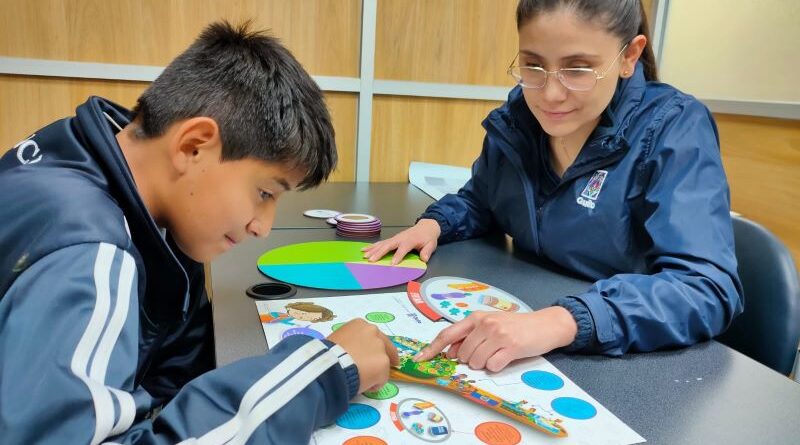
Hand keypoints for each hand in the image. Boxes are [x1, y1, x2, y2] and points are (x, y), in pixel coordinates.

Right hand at [327, 318, 399, 392]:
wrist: (329, 366)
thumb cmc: (327, 354)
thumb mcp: (335, 340)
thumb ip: (348, 343)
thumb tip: (348, 353)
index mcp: (360, 325)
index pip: (371, 335)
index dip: (372, 346)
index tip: (372, 354)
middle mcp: (373, 332)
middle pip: (383, 346)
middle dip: (380, 356)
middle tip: (374, 368)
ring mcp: (380, 348)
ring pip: (382, 363)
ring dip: (375, 371)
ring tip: (362, 380)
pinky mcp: (383, 365)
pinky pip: (382, 378)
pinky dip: (375, 384)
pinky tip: (363, 386)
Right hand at [362, 218, 440, 264]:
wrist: (426, 226)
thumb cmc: (428, 237)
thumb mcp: (431, 244)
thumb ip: (427, 251)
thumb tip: (424, 258)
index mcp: (410, 240)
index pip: (403, 248)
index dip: (398, 256)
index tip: (392, 264)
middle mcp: (400, 238)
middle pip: (388, 245)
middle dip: (379, 253)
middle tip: (371, 260)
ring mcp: (395, 238)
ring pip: (382, 244)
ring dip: (373, 249)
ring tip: (364, 255)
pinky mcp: (392, 239)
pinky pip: (381, 242)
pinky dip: (372, 246)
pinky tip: (365, 249)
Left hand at [413, 307, 577, 371]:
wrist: (545, 325)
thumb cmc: (515, 326)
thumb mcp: (489, 326)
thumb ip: (469, 336)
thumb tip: (450, 353)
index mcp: (476, 317)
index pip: (447, 334)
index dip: (432, 349)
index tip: (420, 360)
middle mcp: (485, 324)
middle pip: (462, 354)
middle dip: (470, 360)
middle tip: (487, 352)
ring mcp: (498, 335)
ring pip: (476, 362)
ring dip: (484, 363)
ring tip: (498, 353)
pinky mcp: (511, 347)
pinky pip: (492, 366)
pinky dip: (497, 366)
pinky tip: (506, 356)